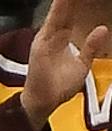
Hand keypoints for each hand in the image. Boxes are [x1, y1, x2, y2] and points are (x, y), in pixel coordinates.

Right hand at [24, 0, 111, 130]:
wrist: (43, 104)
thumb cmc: (57, 88)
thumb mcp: (81, 66)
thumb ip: (90, 47)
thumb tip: (102, 29)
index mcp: (60, 36)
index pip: (70, 12)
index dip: (76, 1)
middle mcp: (51, 34)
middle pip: (64, 6)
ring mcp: (46, 36)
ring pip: (59, 9)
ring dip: (65, 0)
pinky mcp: (43, 42)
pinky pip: (54, 19)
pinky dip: (60, 7)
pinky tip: (64, 0)